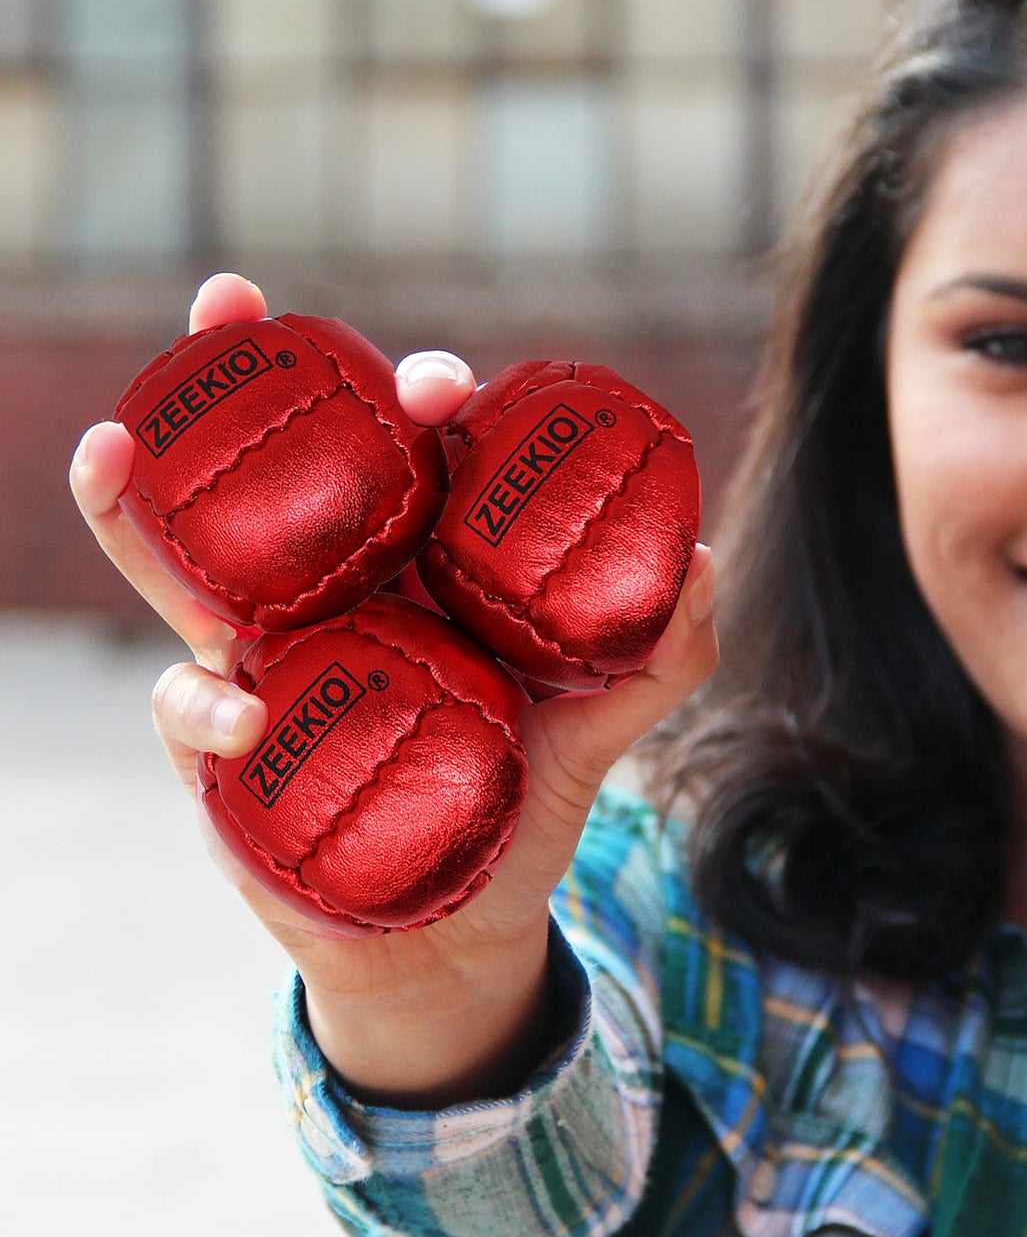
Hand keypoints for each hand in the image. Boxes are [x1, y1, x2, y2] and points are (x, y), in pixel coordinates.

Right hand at [70, 273, 717, 1100]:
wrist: (459, 929)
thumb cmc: (526, 805)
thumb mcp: (602, 727)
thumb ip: (662, 655)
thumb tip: (703, 559)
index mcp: (424, 570)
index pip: (412, 460)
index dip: (415, 399)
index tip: (440, 387)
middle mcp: (337, 594)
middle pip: (280, 469)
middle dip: (248, 381)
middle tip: (235, 308)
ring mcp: (268, 656)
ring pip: (185, 558)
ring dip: (135, 495)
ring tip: (113, 444)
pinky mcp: (220, 741)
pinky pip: (186, 704)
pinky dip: (203, 702)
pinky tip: (241, 713)